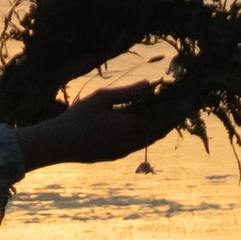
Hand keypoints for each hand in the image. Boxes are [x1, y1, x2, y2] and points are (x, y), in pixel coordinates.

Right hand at [14, 82, 175, 171]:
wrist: (59, 145)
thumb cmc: (79, 117)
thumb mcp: (103, 98)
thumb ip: (129, 92)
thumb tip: (151, 84)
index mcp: (130, 127)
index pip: (159, 117)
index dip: (171, 106)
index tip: (180, 94)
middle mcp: (131, 143)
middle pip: (159, 131)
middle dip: (171, 119)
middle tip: (181, 107)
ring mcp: (123, 152)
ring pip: (148, 140)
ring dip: (160, 128)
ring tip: (169, 116)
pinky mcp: (115, 155)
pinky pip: (138, 144)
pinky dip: (146, 134)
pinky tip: (146, 125)